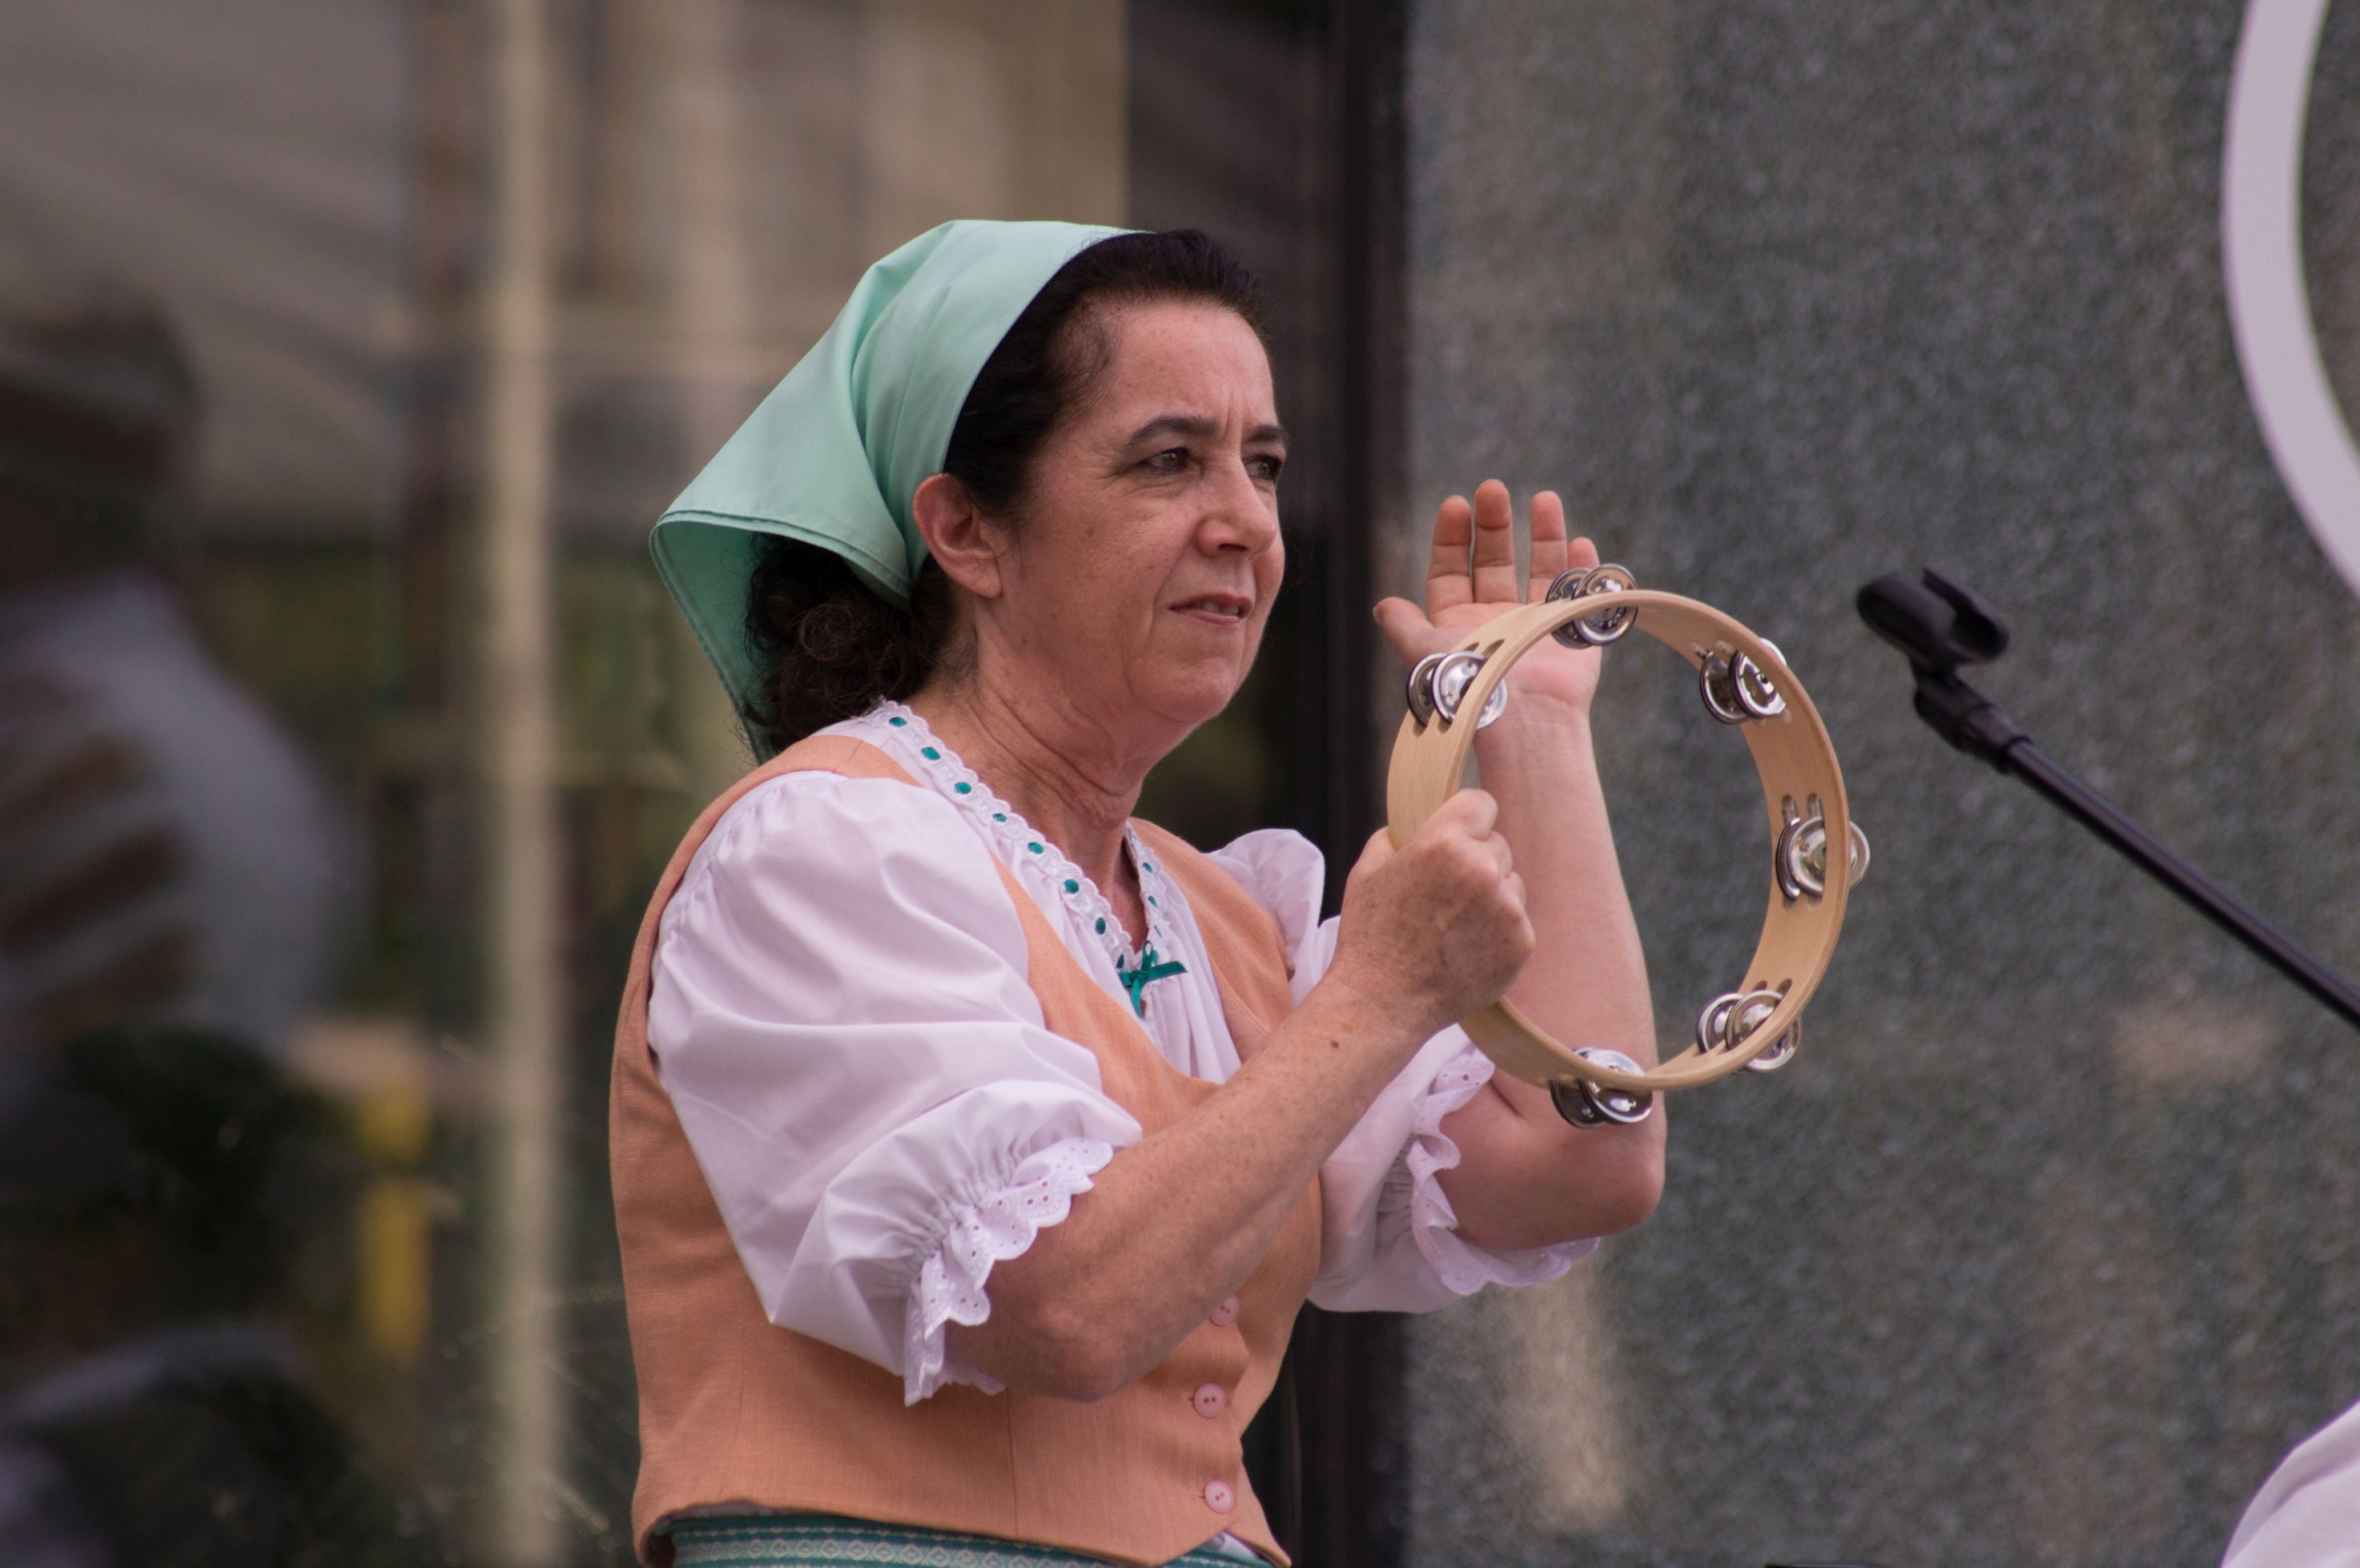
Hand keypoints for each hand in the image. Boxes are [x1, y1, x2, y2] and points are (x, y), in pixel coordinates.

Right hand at [1324, 791, 1535, 1042]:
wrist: (1383, 1003)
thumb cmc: (1370, 937)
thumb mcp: (1367, 871)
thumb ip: (1396, 836)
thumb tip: (1417, 824)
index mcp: (1443, 843)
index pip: (1482, 803)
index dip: (1468, 819)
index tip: (1460, 835)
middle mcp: (1482, 870)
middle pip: (1498, 844)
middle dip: (1477, 860)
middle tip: (1447, 892)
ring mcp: (1507, 909)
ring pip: (1512, 882)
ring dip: (1492, 895)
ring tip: (1455, 924)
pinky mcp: (1521, 943)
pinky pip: (1518, 920)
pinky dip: (1499, 931)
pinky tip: (1467, 947)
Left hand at [1373, 480, 1603, 717]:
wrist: (1518, 716)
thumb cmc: (1467, 684)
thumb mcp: (1423, 651)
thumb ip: (1404, 627)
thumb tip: (1384, 606)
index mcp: (1458, 627)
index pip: (1450, 574)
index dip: (1450, 539)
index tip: (1455, 505)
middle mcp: (1496, 624)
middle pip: (1493, 563)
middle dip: (1493, 526)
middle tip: (1492, 490)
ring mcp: (1536, 627)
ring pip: (1540, 571)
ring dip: (1543, 535)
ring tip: (1544, 498)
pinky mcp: (1572, 635)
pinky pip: (1579, 593)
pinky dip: (1581, 567)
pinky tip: (1579, 541)